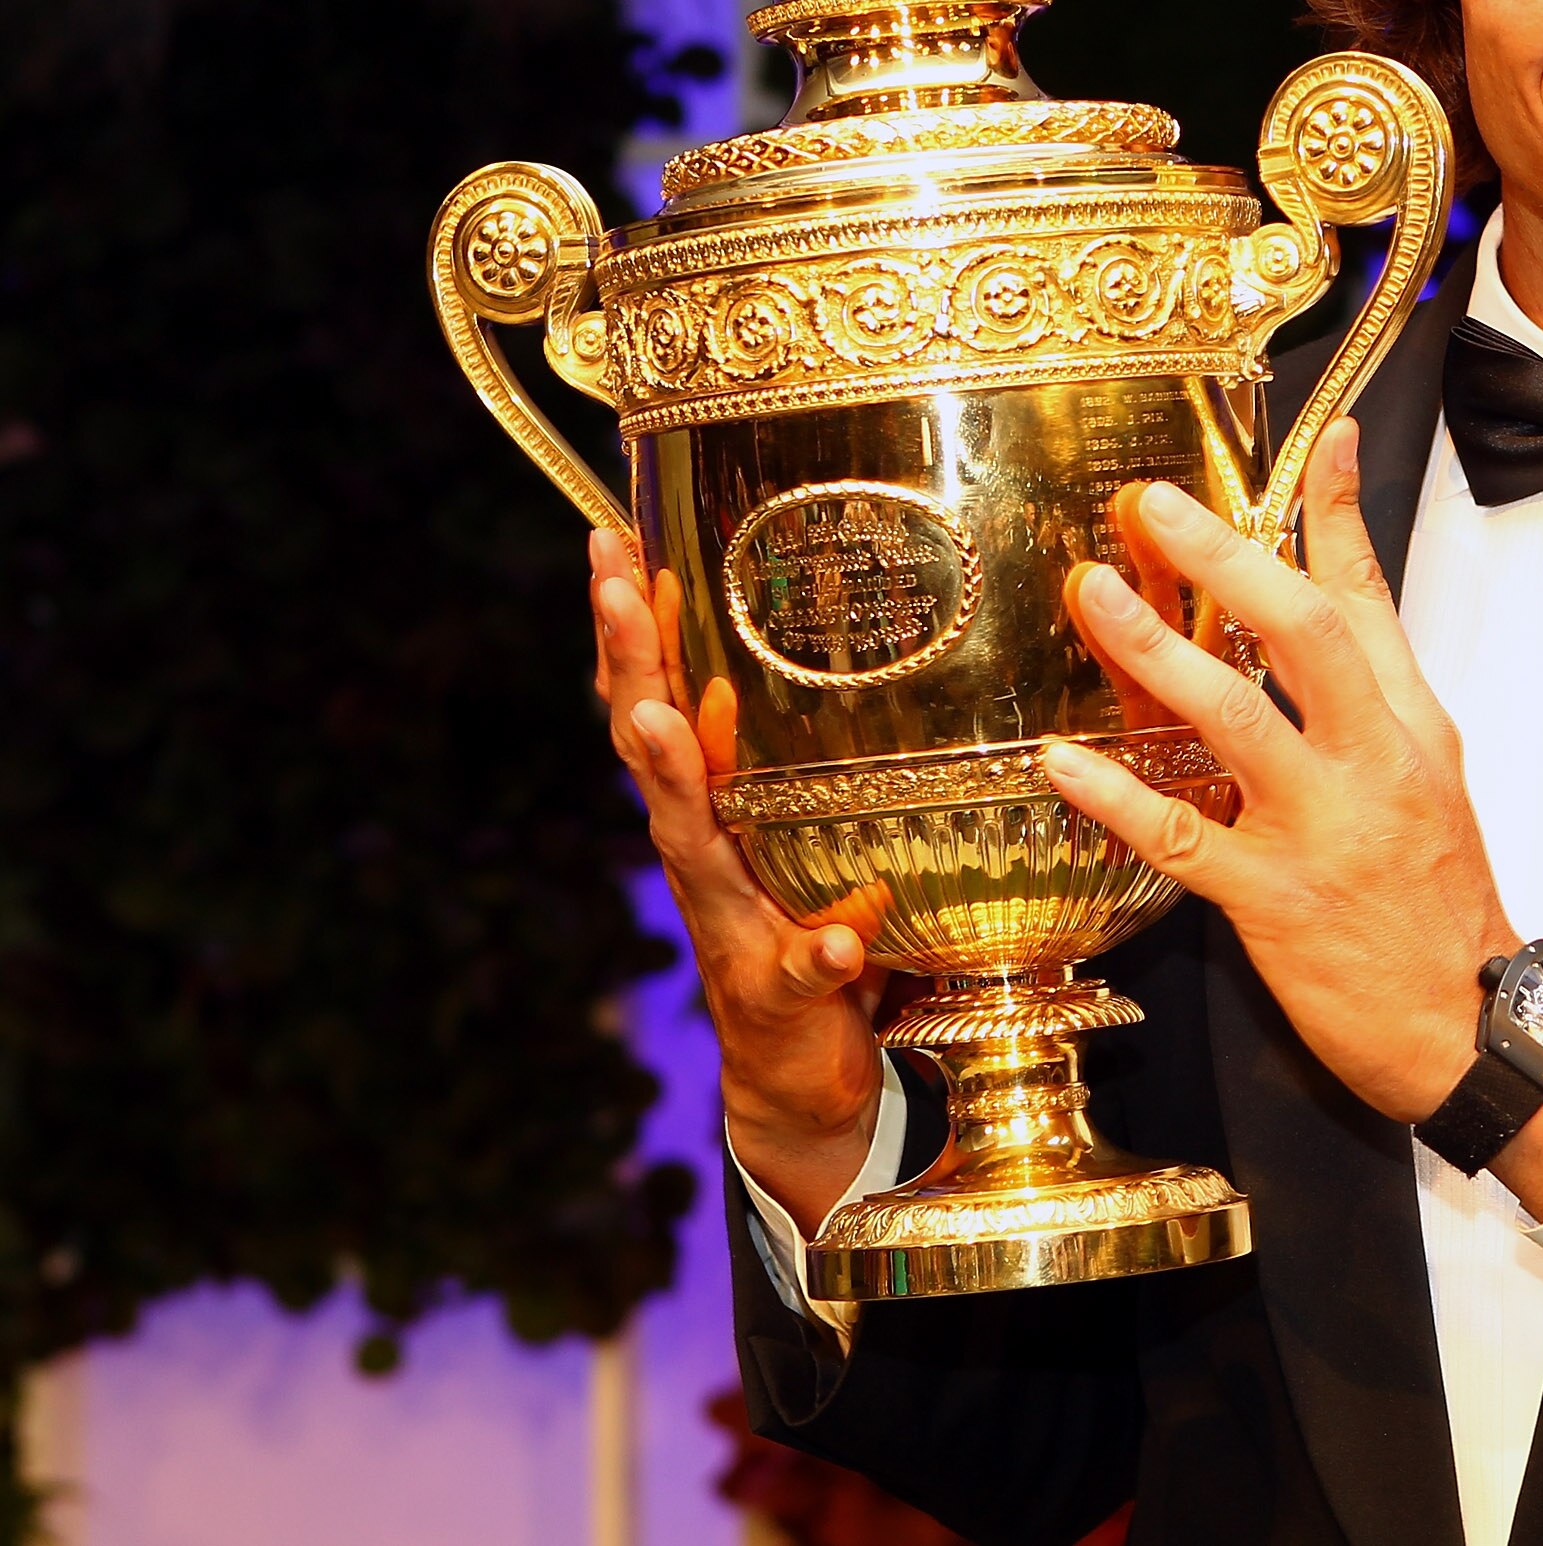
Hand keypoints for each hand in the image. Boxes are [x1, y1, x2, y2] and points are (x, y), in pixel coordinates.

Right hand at [589, 530, 887, 1234]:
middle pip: (650, 740)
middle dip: (631, 660)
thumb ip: (821, 752)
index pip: (663, 691)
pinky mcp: (779, 990)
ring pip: (692, 838)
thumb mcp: (809, 823)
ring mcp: (730, 918)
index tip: (615, 535)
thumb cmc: (807, 921)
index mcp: (712, 798)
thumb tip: (862, 631)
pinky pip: (799, 966)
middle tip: (617, 583)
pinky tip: (836, 942)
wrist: (797, 1071)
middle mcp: (703, 847)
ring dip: (673, 777)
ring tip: (659, 721)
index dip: (635, 620)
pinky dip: (814, 951)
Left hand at [1043, 421, 1542, 1215]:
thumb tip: (1332, 621)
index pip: (1370, 600)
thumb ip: (1372, 700)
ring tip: (1090, 594)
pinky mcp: (1274, 901)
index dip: (1341, 513)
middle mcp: (1371, 762)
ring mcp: (1322, 829)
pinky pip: (1182, 835)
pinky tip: (1060, 760)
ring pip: (1235, 717)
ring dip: (1153, 650)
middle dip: (1225, 559)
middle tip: (1155, 505)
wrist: (1473, 1028)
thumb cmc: (1440, 904)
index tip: (1323, 436)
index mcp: (1410, 726)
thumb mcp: (1431, 780)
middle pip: (1301, 633)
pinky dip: (1117, 795)